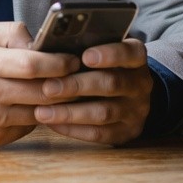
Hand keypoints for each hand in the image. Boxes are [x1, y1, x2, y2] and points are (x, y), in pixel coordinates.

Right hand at [0, 20, 80, 146]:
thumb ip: (12, 32)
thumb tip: (41, 43)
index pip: (32, 64)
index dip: (59, 63)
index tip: (72, 61)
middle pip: (42, 91)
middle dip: (66, 85)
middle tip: (77, 78)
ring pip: (38, 113)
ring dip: (54, 104)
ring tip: (60, 92)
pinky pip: (27, 129)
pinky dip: (34, 118)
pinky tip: (35, 107)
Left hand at [32, 39, 152, 144]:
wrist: (125, 98)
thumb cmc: (101, 69)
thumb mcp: (98, 53)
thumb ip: (79, 49)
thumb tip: (42, 49)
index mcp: (136, 59)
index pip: (130, 53)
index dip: (109, 54)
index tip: (85, 56)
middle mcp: (141, 84)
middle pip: (111, 83)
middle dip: (76, 86)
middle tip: (47, 88)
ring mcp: (136, 110)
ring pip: (104, 112)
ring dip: (70, 112)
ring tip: (42, 112)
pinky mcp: (126, 132)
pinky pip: (99, 133)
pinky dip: (74, 129)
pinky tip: (53, 123)